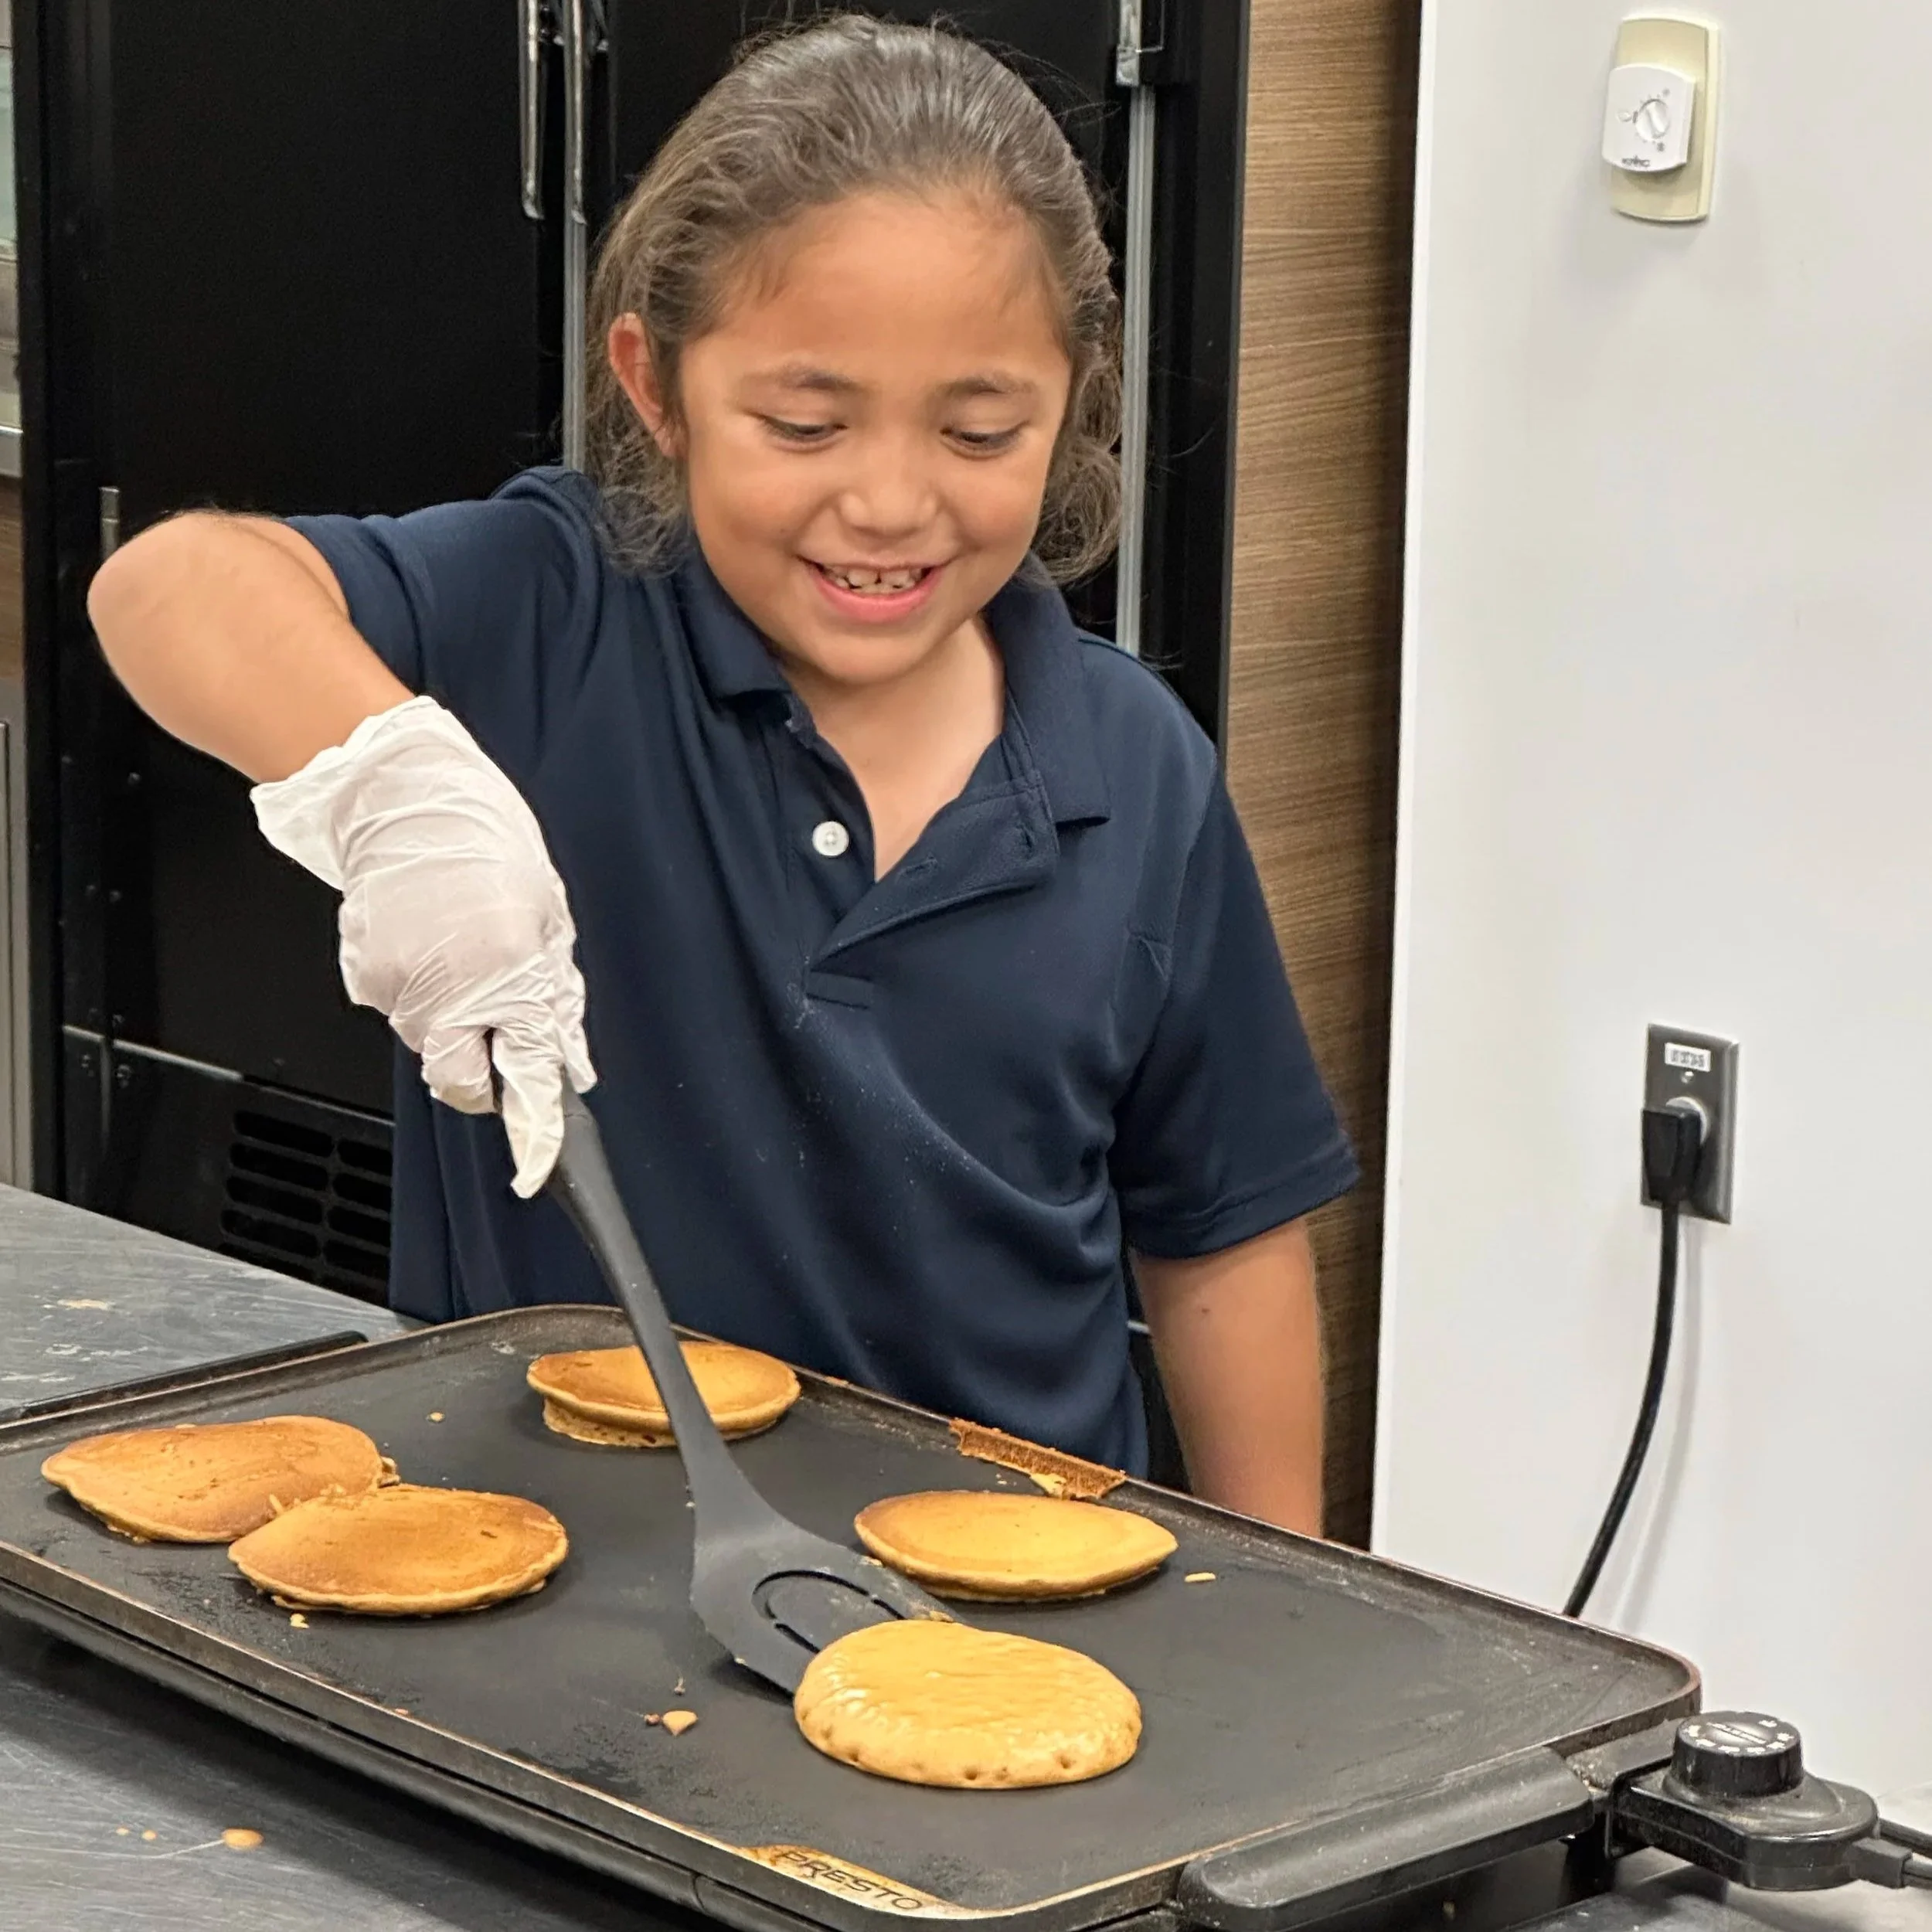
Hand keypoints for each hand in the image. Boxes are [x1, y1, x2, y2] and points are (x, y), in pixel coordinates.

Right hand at [252, 698, 594, 1195]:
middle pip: (462, 1078)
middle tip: (506, 1022)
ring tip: (468, 957)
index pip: (519, 1075)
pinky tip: (434, 945)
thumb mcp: (546, 917)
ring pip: (432, 1044)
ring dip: (458, 1019)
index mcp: (502, 970)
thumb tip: (570, 1060)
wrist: (400, 794)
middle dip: (487, 1066)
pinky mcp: (363, 976)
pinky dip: (425, 992)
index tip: (542, 1160)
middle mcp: (443, 989)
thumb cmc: (480, 838)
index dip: (532, 1124)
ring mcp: (393, 987)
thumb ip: (556, 1000)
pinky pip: (403, 1009)